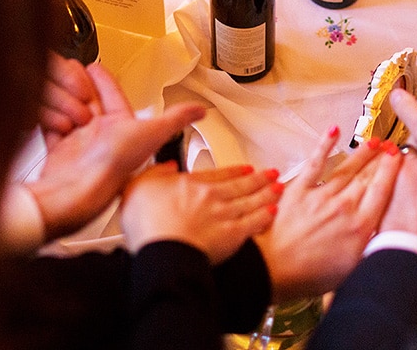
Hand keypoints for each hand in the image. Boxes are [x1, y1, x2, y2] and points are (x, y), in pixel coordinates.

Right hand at [25, 65, 206, 239]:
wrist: (78, 191)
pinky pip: (50, 124)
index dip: (103, 79)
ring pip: (67, 107)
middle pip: (85, 97)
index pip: (112, 95)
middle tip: (76, 83)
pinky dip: (49, 118)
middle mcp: (100, 135)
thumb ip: (176, 119)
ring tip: (67, 108)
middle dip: (79, 87)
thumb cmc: (114, 167)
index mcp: (121, 128)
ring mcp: (78, 142)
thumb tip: (200, 111)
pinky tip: (54, 120)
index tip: (94, 67)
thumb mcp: (151, 133)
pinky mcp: (59, 151)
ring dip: (64, 102)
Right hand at [121, 164, 281, 263]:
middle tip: (271, 173)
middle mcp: (211, 196)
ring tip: (278, 188)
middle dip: (258, 178)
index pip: (218, 174)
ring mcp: (224, 215)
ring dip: (266, 193)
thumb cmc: (148, 225)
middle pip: (240, 184)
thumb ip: (154, 174)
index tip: (245, 169)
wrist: (163, 251)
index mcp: (190, 184)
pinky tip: (272, 213)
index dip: (234, 171)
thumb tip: (166, 167)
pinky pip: (253, 223)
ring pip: (251, 200)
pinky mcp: (232, 236)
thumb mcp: (138, 187)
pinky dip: (264, 216)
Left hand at [256, 126, 402, 298]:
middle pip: (367, 176)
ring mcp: (321, 195)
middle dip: (381, 159)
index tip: (400, 158)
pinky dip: (325, 144)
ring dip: (362, 153)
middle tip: (391, 146)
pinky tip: (334, 130)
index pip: (382, 189)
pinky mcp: (298, 189)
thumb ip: (371, 247)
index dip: (392, 170)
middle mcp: (345, 205)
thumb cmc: (311, 277)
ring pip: (347, 168)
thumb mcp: (353, 270)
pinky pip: (315, 162)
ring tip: (374, 141)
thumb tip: (385, 235)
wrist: (273, 270)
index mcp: (361, 226)